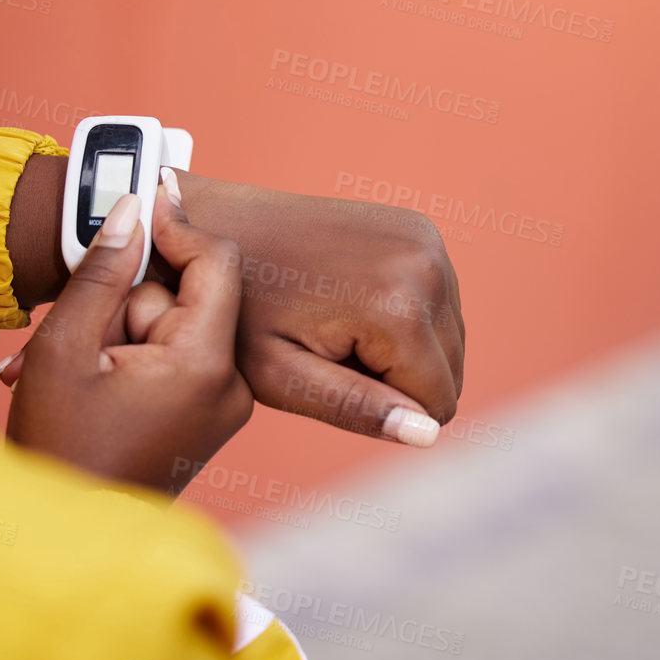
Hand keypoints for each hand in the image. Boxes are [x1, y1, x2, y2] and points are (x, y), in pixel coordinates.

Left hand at [3, 157, 464, 445]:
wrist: (210, 225)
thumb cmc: (234, 310)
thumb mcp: (281, 373)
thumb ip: (357, 408)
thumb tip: (427, 435)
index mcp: (398, 307)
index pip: (437, 403)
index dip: (386, 410)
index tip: (328, 375)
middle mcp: (428, 265)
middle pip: (449, 369)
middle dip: (395, 377)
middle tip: (325, 351)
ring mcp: (427, 238)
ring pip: (446, 339)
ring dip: (398, 349)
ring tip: (330, 324)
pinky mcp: (419, 228)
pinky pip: (436, 303)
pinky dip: (400, 316)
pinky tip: (344, 301)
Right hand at [5, 180, 253, 494]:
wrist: (62, 533)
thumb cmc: (59, 449)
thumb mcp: (66, 348)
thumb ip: (102, 273)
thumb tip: (133, 210)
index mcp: (205, 367)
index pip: (218, 263)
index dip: (179, 225)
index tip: (141, 198)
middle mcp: (231, 387)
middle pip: (190, 297)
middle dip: (133, 301)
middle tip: (86, 342)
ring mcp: (222, 405)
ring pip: (179, 325)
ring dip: (129, 330)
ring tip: (87, 373)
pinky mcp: (206, 416)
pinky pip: (178, 356)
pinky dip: (138, 354)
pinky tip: (103, 381)